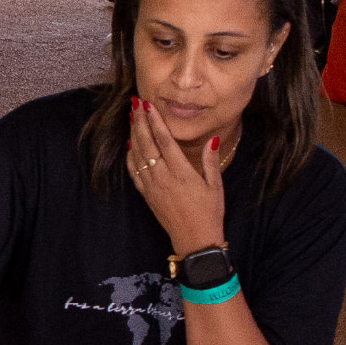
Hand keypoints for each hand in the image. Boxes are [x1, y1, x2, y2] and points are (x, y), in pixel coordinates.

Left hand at [123, 95, 225, 254]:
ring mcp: (152, 186)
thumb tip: (211, 139)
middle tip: (136, 104)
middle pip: (147, 143)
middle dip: (140, 121)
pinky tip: (130, 145)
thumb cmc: (209, 213)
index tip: (149, 105)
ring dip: (134, 135)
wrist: (194, 240)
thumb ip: (210, 160)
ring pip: (138, 155)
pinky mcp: (147, 195)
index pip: (164, 140)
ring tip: (131, 118)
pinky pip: (134, 172)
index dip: (155, 121)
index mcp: (181, 172)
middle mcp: (163, 177)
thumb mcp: (215, 185)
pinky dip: (130, 156)